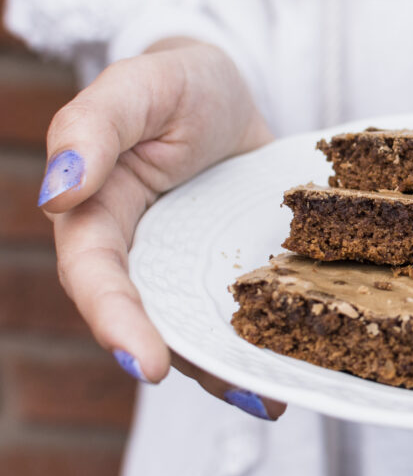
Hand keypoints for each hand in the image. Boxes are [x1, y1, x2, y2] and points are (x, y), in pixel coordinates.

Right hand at [39, 38, 284, 418]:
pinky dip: (257, 341)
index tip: (147, 363)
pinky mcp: (226, 266)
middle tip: (244, 392)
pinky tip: (291, 370)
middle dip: (189, 360)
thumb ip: (91, 129)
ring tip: (274, 393)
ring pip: (196, 325)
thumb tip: (57, 195)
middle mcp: (139, 252)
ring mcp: (186, 264)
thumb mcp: (136, 86)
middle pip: (152, 317)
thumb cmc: (173, 82)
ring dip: (230, 367)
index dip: (116, 321)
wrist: (223, 90)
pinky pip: (236, 309)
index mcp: (98, 213)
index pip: (96, 275)